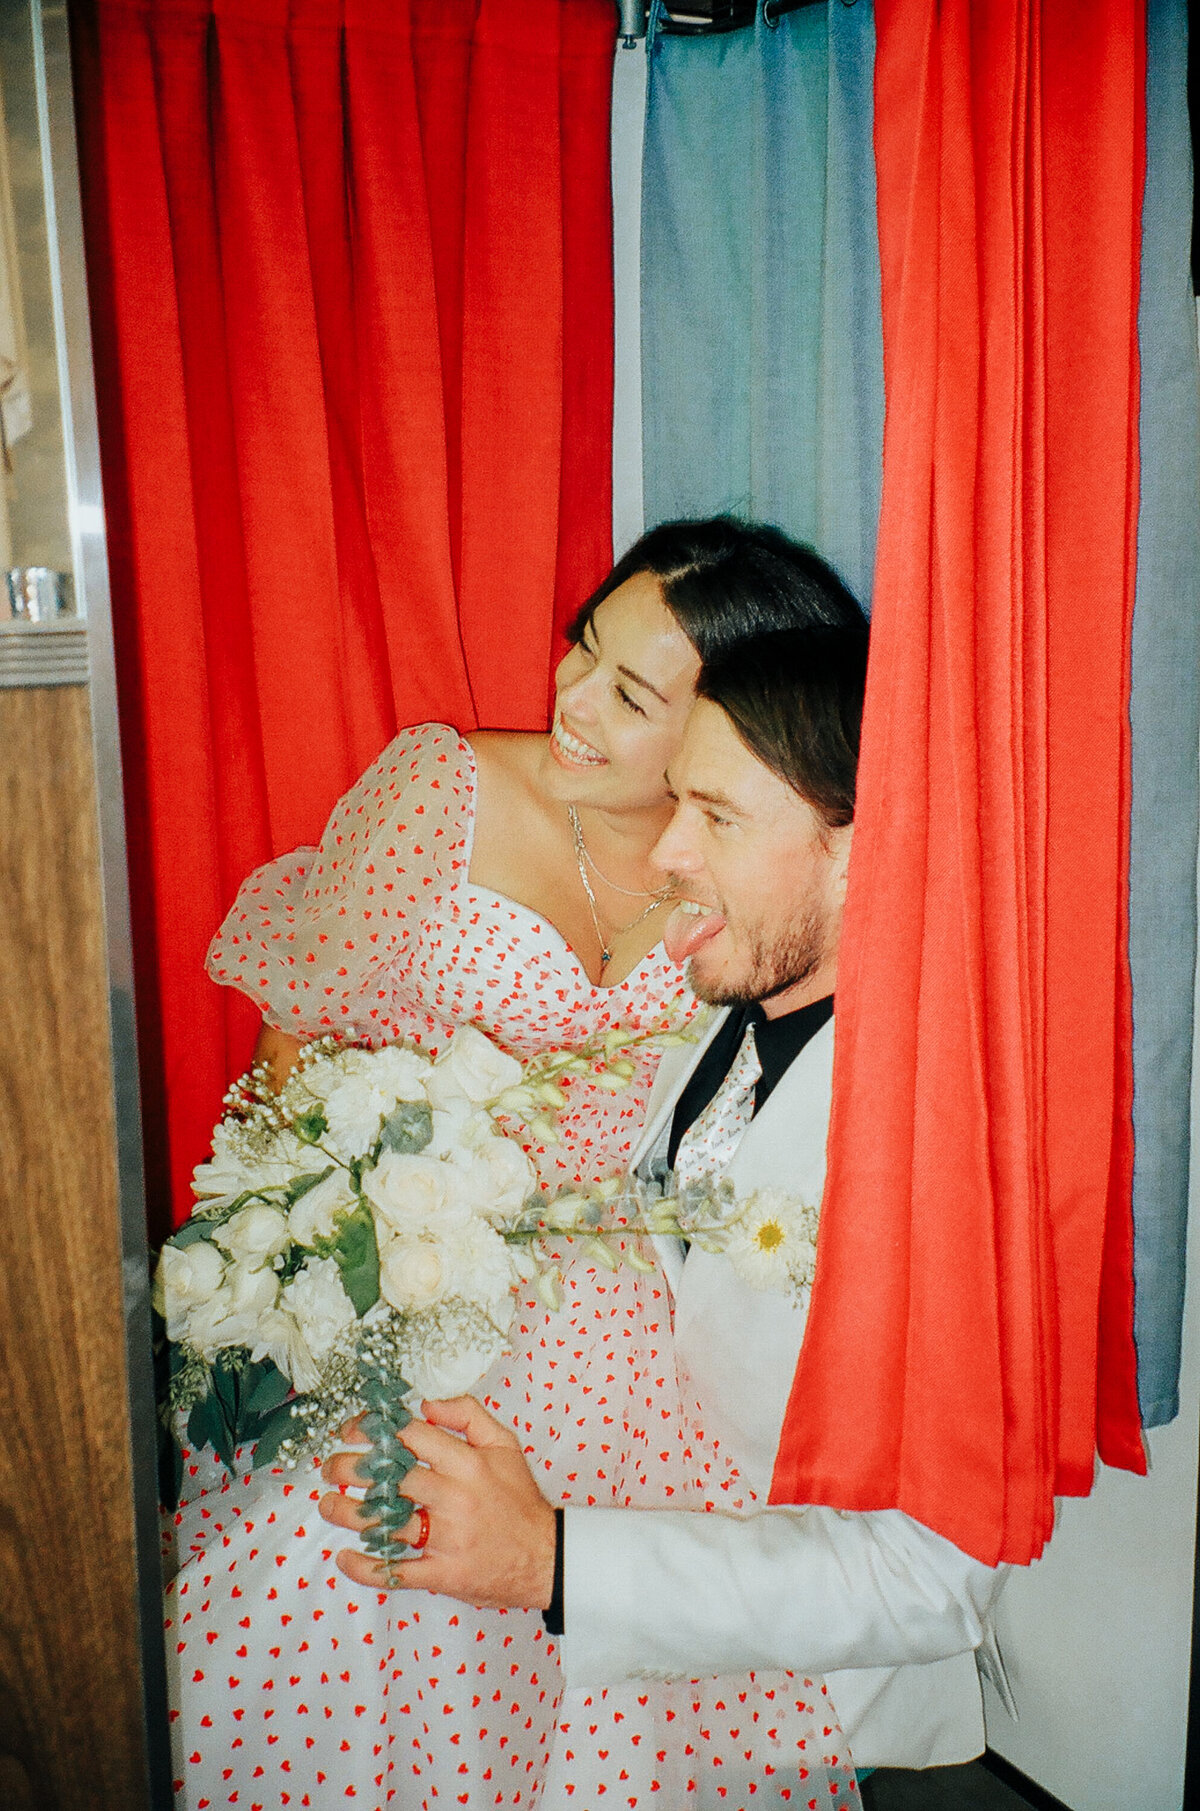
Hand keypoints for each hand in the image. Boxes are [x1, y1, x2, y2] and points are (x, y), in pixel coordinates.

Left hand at [318, 1396, 556, 1608]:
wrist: (546, 1556)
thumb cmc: (519, 1498)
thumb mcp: (504, 1444)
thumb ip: (468, 1414)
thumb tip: (426, 1404)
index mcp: (467, 1463)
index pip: (410, 1436)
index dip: (373, 1429)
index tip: (352, 1430)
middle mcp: (454, 1498)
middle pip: (389, 1479)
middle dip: (350, 1470)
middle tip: (331, 1468)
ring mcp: (447, 1539)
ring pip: (386, 1524)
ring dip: (347, 1515)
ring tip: (328, 1506)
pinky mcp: (443, 1574)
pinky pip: (397, 1573)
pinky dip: (366, 1568)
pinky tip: (346, 1559)